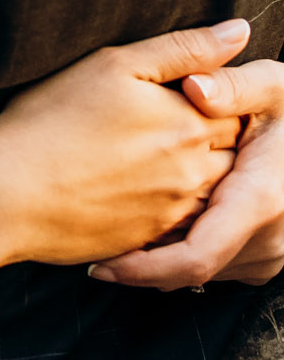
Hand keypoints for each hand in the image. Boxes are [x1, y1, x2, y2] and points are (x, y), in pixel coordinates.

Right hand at [0, 20, 249, 268]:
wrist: (6, 193)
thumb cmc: (51, 120)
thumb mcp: (114, 65)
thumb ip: (183, 49)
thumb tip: (240, 31)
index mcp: (189, 123)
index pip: (236, 108)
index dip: (219, 97)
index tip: (190, 93)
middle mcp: (192, 172)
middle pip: (230, 154)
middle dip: (214, 138)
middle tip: (167, 124)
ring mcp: (172, 212)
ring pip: (211, 193)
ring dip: (194, 174)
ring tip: (149, 158)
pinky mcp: (149, 243)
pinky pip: (183, 227)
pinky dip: (170, 207)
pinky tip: (134, 190)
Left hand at [91, 55, 283, 289]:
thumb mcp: (270, 85)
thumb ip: (230, 85)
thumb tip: (194, 88)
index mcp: (261, 201)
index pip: (193, 258)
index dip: (141, 269)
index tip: (99, 264)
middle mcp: (268, 239)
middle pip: (188, 271)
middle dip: (139, 263)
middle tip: (93, 246)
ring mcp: (269, 254)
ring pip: (199, 274)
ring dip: (158, 259)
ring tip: (117, 232)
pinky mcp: (263, 259)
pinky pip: (213, 266)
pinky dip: (179, 254)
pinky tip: (153, 230)